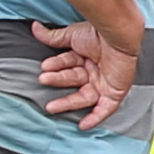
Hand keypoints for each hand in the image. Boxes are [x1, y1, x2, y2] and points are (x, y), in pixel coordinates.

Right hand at [32, 17, 140, 131]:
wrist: (118, 36)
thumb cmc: (99, 32)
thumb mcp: (72, 35)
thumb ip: (53, 37)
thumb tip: (35, 27)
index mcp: (86, 56)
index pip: (67, 65)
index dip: (56, 65)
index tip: (44, 66)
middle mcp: (95, 70)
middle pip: (73, 80)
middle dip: (58, 81)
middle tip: (43, 80)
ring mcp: (104, 82)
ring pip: (84, 97)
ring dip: (67, 103)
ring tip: (51, 106)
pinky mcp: (115, 92)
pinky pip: (105, 109)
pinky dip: (94, 117)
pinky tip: (83, 125)